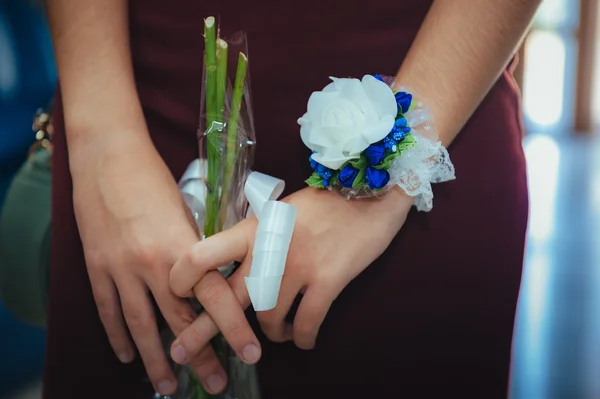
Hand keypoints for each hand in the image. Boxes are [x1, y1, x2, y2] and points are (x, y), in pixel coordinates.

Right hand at [70, 135, 258, 394]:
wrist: (107, 157)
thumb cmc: (154, 179)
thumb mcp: (188, 211)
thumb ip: (199, 248)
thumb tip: (216, 276)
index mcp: (183, 248)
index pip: (215, 299)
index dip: (234, 329)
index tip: (250, 355)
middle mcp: (153, 265)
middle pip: (179, 322)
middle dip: (199, 357)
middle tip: (215, 385)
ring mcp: (121, 269)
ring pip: (141, 326)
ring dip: (156, 360)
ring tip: (168, 386)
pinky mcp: (98, 267)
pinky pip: (108, 311)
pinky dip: (118, 337)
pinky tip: (127, 356)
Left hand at [169, 186, 412, 387]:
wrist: (369, 194)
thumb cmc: (324, 203)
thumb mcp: (280, 212)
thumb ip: (255, 236)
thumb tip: (233, 264)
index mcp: (253, 228)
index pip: (203, 253)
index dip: (183, 277)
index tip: (177, 294)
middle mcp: (269, 249)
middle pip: (226, 297)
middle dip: (200, 331)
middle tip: (180, 353)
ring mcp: (298, 265)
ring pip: (267, 318)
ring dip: (269, 333)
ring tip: (278, 333)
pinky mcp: (328, 279)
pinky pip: (305, 323)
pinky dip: (302, 339)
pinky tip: (303, 339)